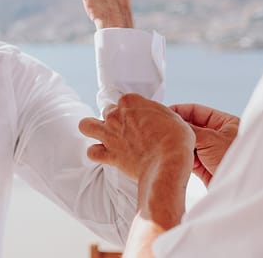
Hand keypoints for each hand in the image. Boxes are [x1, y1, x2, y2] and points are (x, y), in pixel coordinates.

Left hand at [78, 94, 194, 181]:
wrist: (168, 163)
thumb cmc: (175, 140)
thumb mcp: (172, 117)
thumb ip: (156, 114)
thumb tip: (154, 119)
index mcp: (131, 102)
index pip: (126, 100)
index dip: (135, 110)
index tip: (142, 120)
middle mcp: (116, 115)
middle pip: (108, 111)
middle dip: (116, 120)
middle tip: (128, 131)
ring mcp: (110, 134)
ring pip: (87, 125)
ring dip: (93, 129)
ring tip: (104, 136)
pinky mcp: (109, 154)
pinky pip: (92, 152)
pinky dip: (97, 153)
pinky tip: (106, 155)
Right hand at [170, 103, 239, 185]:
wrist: (244, 189)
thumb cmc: (237, 160)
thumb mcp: (211, 139)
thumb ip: (190, 128)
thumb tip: (172, 121)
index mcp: (225, 123)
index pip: (197, 111)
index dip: (180, 111)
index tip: (165, 114)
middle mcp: (217, 136)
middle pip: (191, 127)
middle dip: (178, 129)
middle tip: (163, 129)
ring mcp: (210, 151)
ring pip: (188, 142)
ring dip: (179, 144)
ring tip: (166, 143)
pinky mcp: (205, 166)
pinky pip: (188, 157)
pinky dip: (181, 156)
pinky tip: (173, 155)